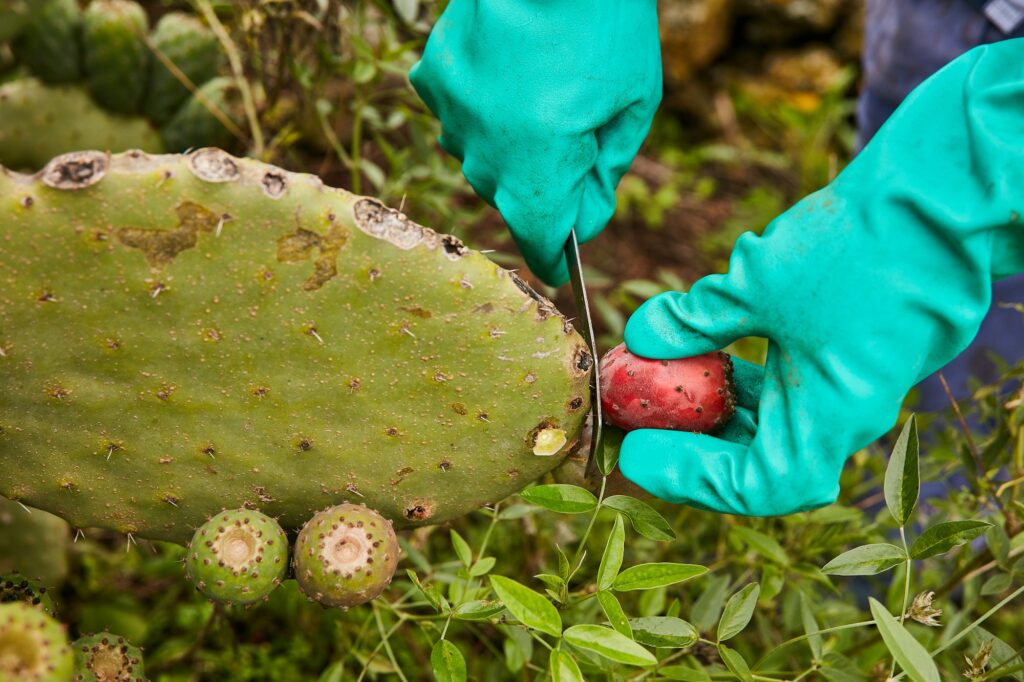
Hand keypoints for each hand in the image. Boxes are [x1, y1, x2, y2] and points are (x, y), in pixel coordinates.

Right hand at [410, 0, 660, 285]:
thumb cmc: (606, 20)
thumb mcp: (634, 102)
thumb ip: (607, 172)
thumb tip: (585, 220)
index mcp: (539, 166)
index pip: (540, 240)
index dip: (553, 258)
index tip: (561, 267)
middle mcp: (485, 151)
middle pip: (513, 199)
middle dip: (545, 186)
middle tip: (580, 141)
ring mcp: (452, 115)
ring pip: (482, 159)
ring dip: (512, 148)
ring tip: (544, 96)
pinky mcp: (432, 78)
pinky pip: (458, 117)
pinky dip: (483, 111)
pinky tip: (508, 77)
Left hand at [618, 39, 1023, 515]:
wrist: (944, 198)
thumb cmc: (856, 250)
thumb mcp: (756, 286)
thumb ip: (696, 320)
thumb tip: (641, 336)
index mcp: (828, 422)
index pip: (756, 487)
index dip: (689, 478)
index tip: (636, 450)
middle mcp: (845, 415)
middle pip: (764, 459)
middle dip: (697, 443)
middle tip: (644, 419)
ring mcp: (853, 385)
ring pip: (779, 420)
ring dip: (721, 407)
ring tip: (669, 380)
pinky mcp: (854, 353)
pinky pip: (794, 386)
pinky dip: (750, 375)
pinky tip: (716, 344)